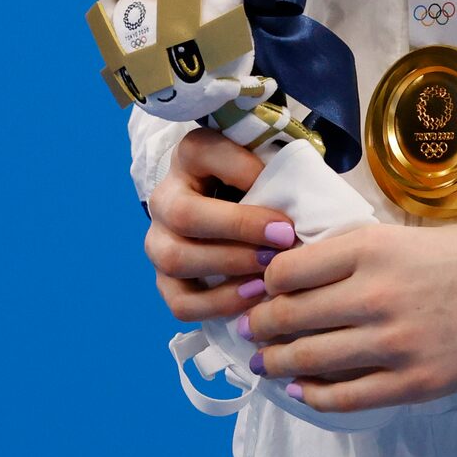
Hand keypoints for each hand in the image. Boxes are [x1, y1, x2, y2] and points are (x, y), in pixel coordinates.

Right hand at [143, 128, 293, 323]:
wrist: (227, 216)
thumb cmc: (254, 187)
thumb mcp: (261, 165)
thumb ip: (274, 168)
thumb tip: (299, 194)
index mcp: (187, 157)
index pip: (203, 152)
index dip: (243, 171)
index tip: (280, 190)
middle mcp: (163, 199)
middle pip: (183, 214)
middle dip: (238, 228)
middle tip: (284, 238)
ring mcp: (158, 243)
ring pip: (175, 259)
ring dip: (228, 268)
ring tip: (269, 273)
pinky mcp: (164, 283)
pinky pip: (180, 302)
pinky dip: (218, 304)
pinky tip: (253, 297)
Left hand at [241, 221, 456, 411]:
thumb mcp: (404, 235)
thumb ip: (355, 254)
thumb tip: (301, 272)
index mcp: (369, 247)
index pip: (286, 269)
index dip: (261, 282)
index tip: (254, 289)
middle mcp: (374, 294)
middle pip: (288, 315)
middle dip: (259, 326)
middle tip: (247, 329)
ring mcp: (395, 342)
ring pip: (310, 358)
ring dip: (277, 362)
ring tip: (265, 362)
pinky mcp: (417, 381)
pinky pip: (347, 396)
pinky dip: (315, 395)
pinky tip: (303, 391)